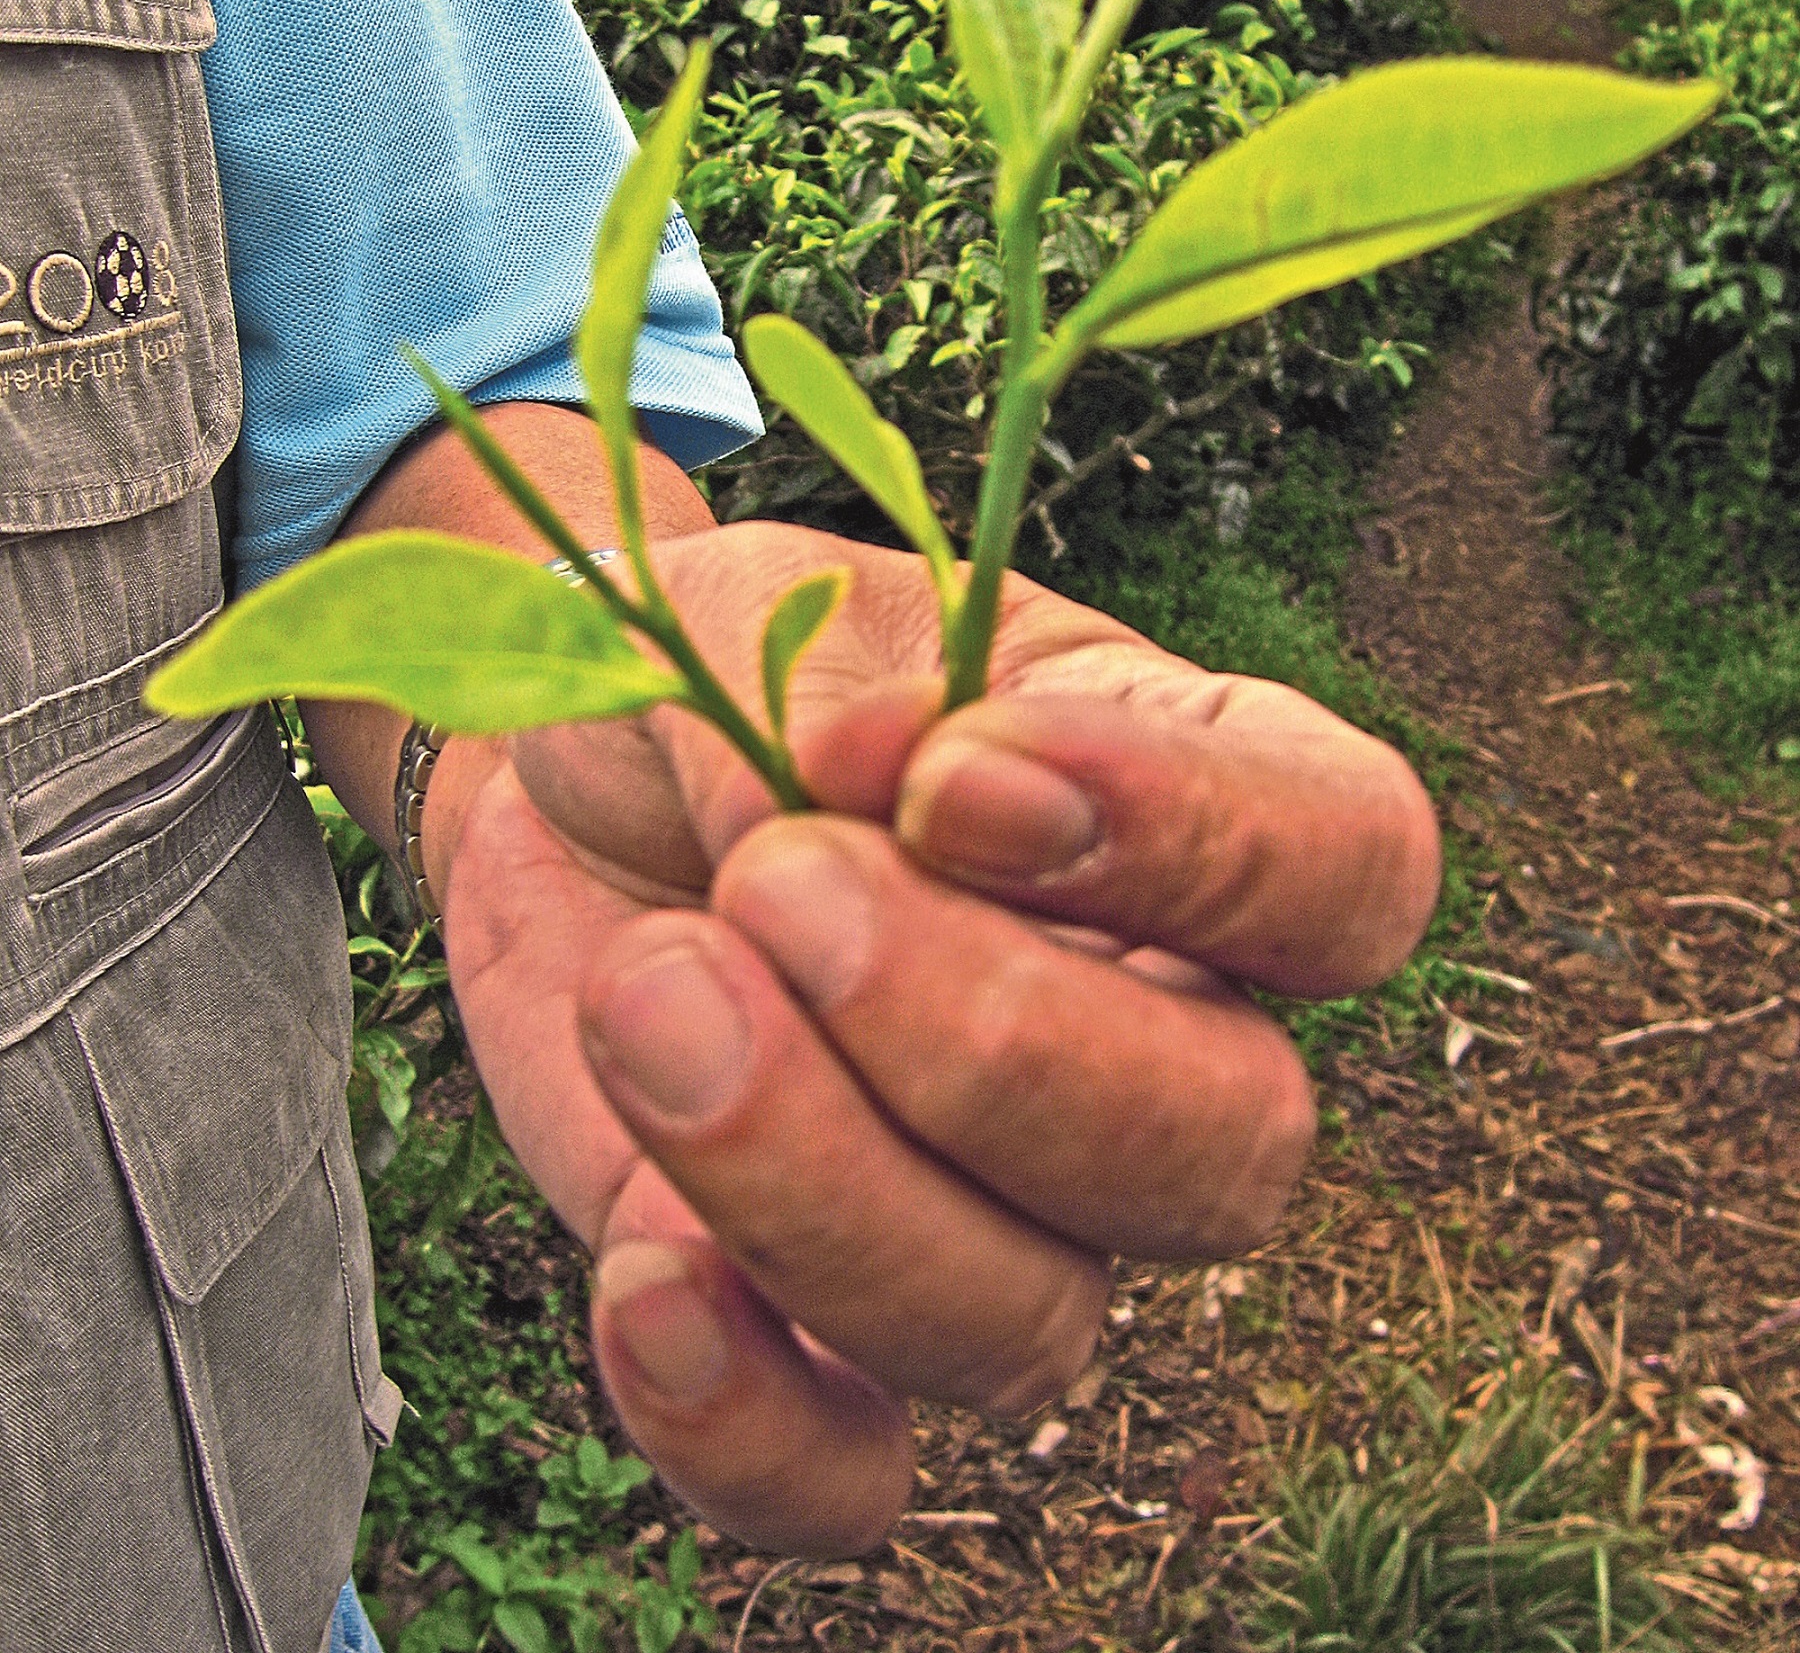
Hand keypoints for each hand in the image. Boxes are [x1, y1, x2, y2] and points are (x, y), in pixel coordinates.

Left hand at [428, 521, 1438, 1554]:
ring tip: (643, 991)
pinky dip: (746, 1423)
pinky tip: (637, 1277)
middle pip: (1227, 1151)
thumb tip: (880, 771)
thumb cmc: (724, 671)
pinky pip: (849, 1477)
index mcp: (1192, 813)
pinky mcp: (814, 1332)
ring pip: (1030, 1325)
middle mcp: (1146, 1042)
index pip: (1348, 869)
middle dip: (990, 1045)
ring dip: (818, 1181)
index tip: (964, 783)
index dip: (1201, 851)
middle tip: (770, 887)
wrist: (562, 784)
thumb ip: (846, 680)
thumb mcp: (775, 607)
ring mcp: (994, 1212)